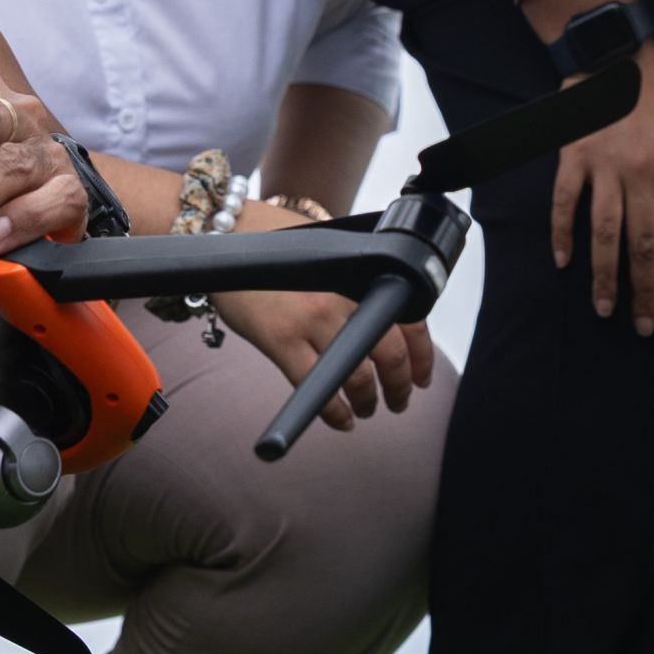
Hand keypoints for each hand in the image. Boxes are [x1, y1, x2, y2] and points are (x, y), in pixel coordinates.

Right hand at [214, 197, 441, 431]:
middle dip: (399, 386)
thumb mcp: (336, 255)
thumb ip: (363, 284)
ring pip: (356, 375)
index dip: (421, 358)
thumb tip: (391, 324)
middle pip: (390, 354)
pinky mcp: (280, 339)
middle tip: (397, 401)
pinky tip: (341, 419)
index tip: (420, 379)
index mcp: (362, 274)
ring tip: (366, 409)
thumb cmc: (284, 243)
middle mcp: (343, 297)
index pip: (410, 321)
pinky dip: (333, 411)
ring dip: (367, 401)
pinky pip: (315, 387)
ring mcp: (312, 319)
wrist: (232, 234)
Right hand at [551, 40, 653, 335]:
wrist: (617, 51)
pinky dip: (564, 234)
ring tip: (607, 308)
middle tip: (641, 326)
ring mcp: (606, 165)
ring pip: (607, 235)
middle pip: (646, 247)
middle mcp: (644, 173)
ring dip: (607, 276)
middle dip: (646, 292)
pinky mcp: (574, 155)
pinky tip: (564, 262)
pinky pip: (567, 204)